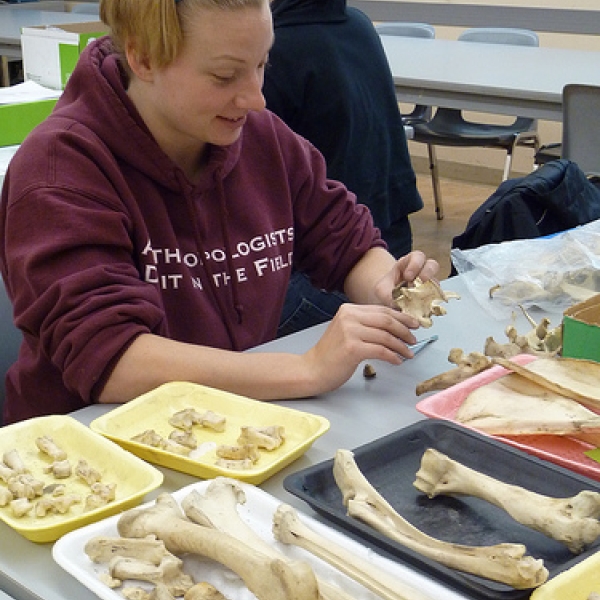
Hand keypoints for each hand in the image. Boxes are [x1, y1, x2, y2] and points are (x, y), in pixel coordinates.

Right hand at [300, 303, 419, 394]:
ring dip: (401, 346)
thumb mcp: (347, 331)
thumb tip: (395, 327)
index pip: (381, 310)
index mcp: (348, 309)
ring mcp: (350, 332)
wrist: (312, 369)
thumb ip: (366, 325)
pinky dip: (392, 357)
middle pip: (386, 320)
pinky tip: (397, 361)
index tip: (413, 324)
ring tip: (408, 353)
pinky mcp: (352, 348)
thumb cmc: (331, 354)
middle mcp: (349, 317)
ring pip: (386, 336)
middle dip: (405, 330)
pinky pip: (381, 351)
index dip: (401, 317)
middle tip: (414, 338)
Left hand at [371, 250, 439, 307]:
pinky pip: (436, 299)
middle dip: (428, 272)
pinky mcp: (431, 298)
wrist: (387, 302)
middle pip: (432, 265)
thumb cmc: (385, 290)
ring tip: (421, 298)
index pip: (417, 257)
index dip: (415, 264)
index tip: (408, 276)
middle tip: (420, 281)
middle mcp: (422, 272)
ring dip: (430, 290)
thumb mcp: (382, 290)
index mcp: (409, 263)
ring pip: (436, 282)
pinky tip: (421, 309)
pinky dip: (430, 303)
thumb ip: (388, 295)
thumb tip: (396, 305)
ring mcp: (428, 284)